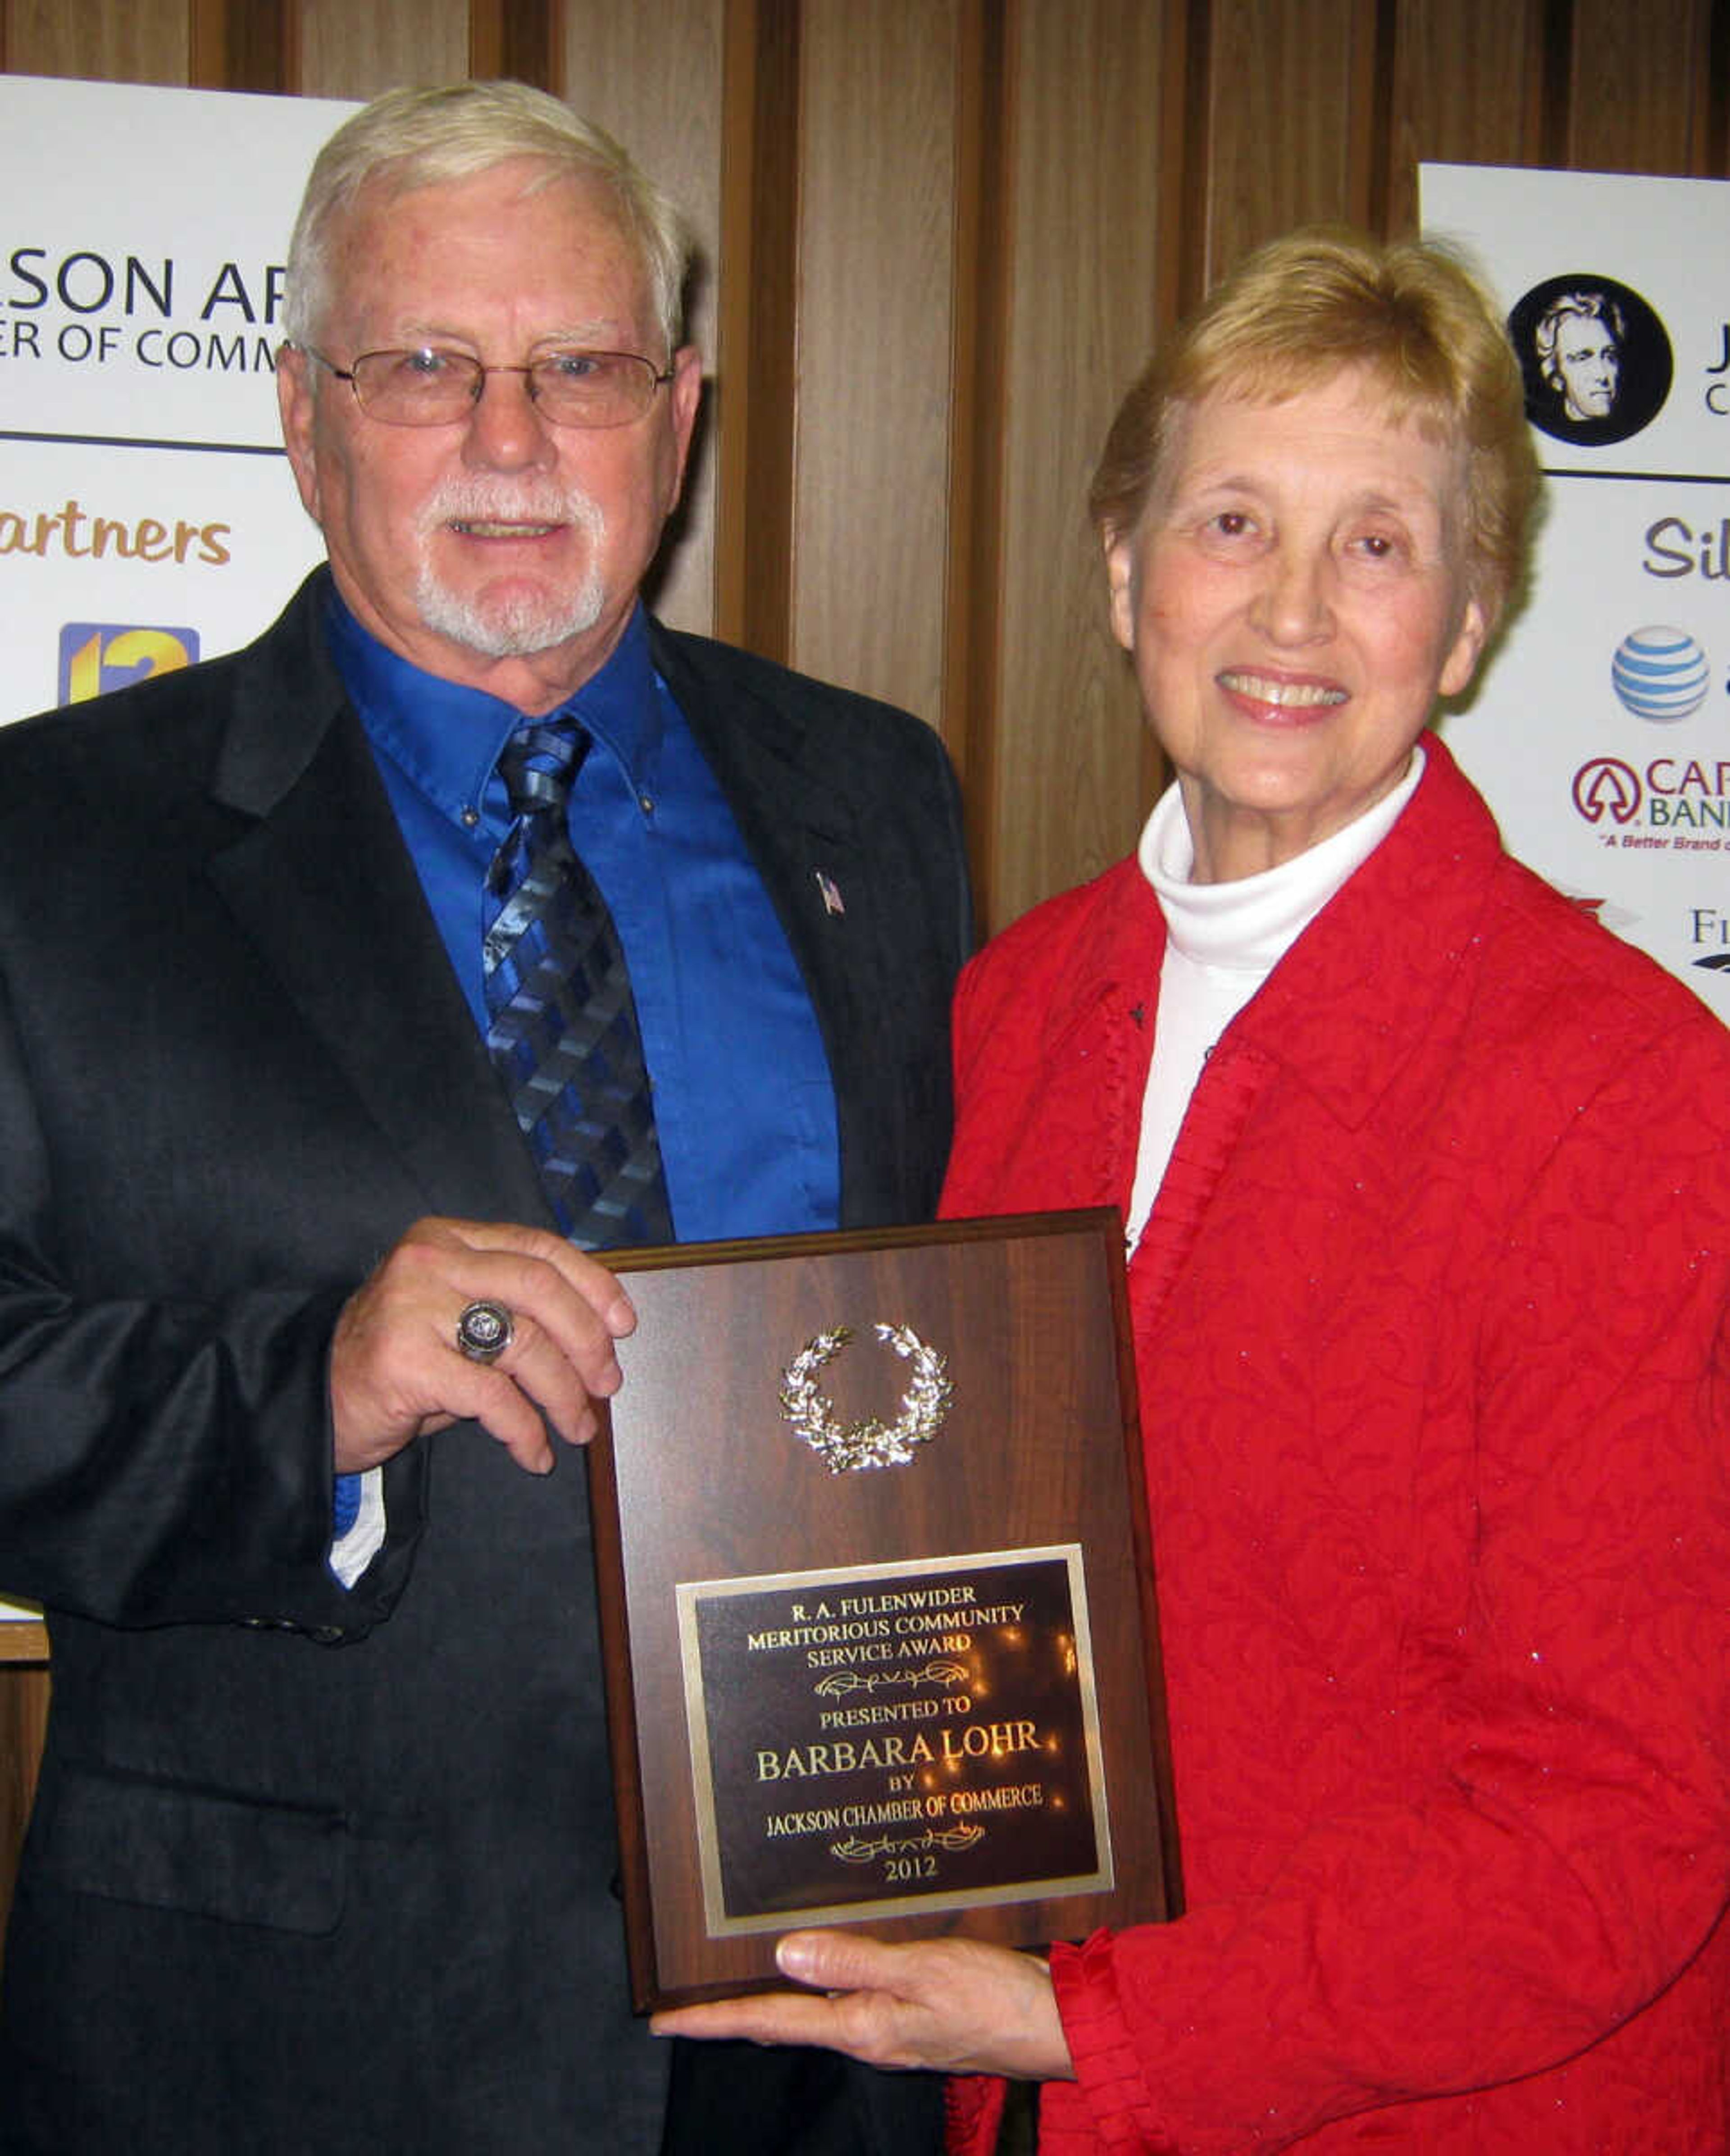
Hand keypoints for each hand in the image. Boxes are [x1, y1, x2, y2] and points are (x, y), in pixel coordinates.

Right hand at [329, 1216, 635, 1475]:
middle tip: (607, 1383)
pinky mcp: (405, 1361)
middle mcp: (429, 1260)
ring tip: (578, 1427)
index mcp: (448, 1239)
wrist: (313, 1401)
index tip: (624, 1323)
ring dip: (564, 1394)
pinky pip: (492, 1397)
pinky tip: (534, 1453)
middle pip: (539, 1288)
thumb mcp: (455, 1317)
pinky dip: (525, 1431)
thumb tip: (597, 1336)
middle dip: (587, 1339)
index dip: (592, 1284)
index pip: (539, 1247)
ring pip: (523, 1343)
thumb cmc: (399, 1362)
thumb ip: (512, 1309)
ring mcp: (413, 1307)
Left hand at [651, 1930, 1073, 2081]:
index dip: (714, 2020)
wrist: (1060, 2025)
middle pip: (786, 2022)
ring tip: (743, 1971)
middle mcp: (870, 2032)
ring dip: (781, 1993)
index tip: (664, 2021)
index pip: (770, 2023)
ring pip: (819, 2008)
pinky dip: (829, 1978)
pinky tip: (830, 1958)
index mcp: (862, 2028)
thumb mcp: (923, 1970)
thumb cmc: (997, 1999)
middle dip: (737, 2009)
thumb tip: (786, 1955)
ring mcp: (894, 2026)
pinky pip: (856, 1995)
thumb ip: (854, 1962)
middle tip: (689, 1996)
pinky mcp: (918, 2012)